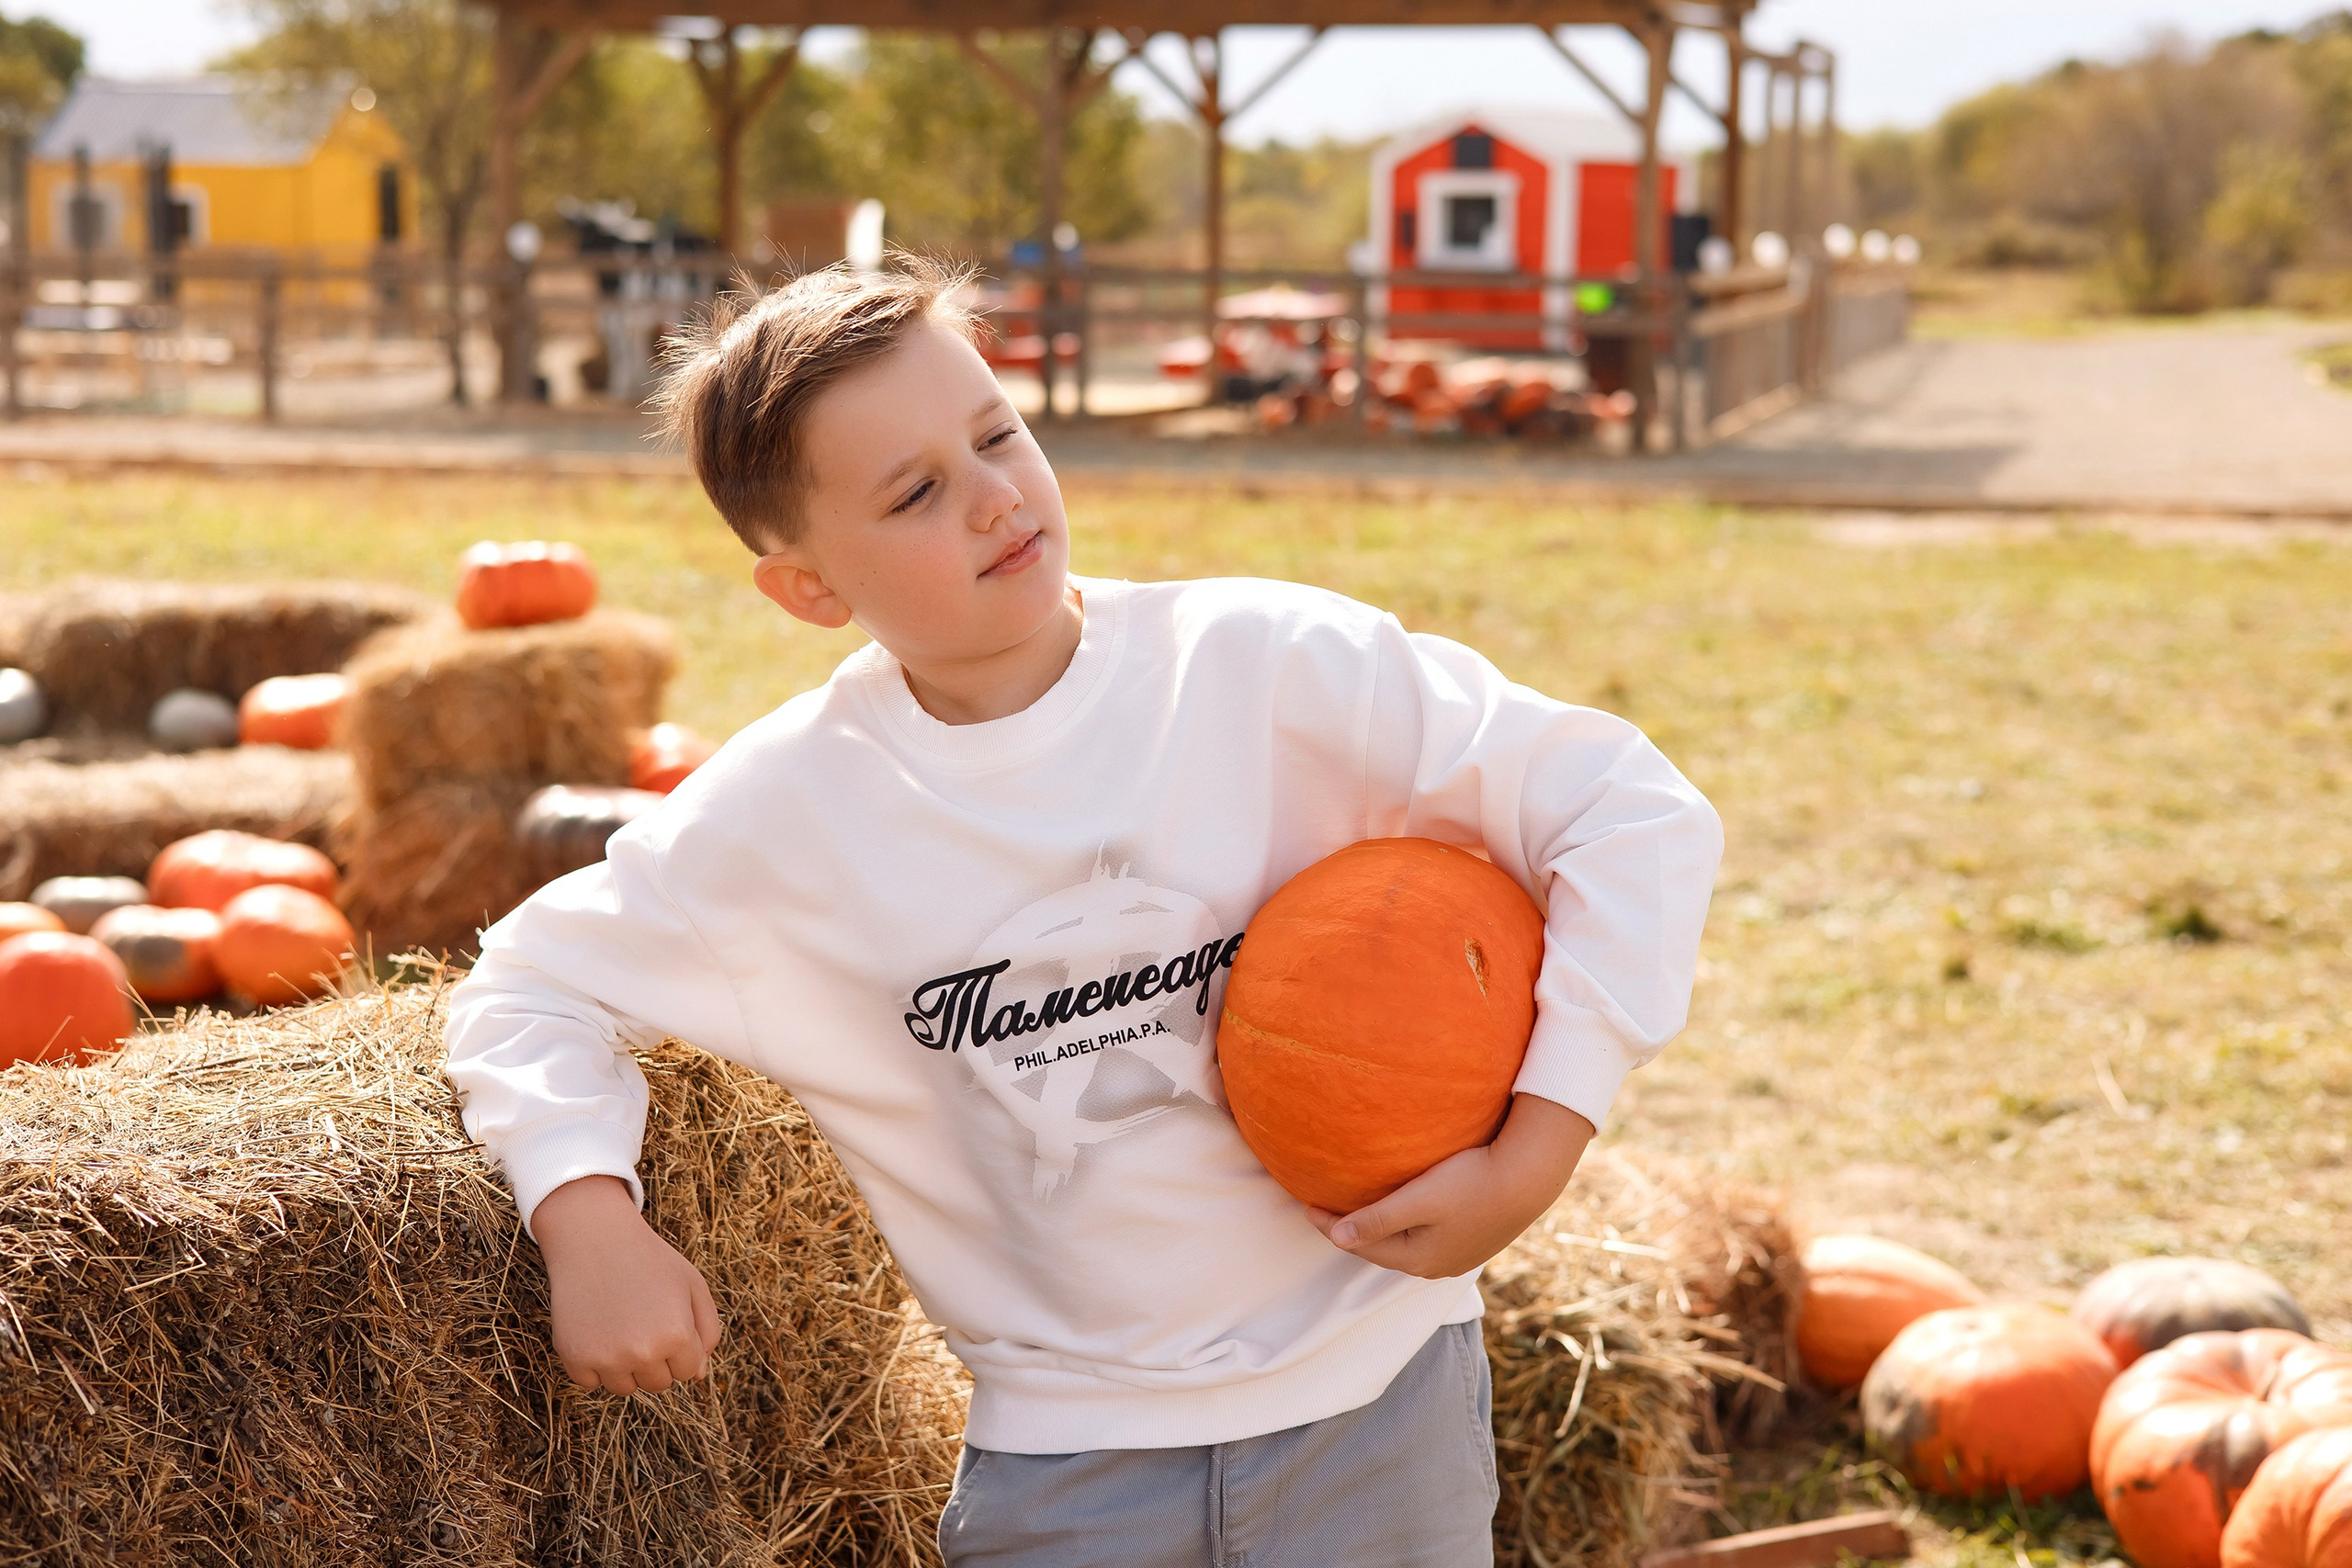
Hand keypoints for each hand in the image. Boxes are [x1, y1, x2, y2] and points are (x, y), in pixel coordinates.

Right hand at [532, 1175, 722, 1395]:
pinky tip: (596, 1329)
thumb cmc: (649, 1261)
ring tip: (619, 1323)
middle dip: (655, 1358)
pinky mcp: (574, 1358)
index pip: (687, 1370)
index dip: (679, 1345)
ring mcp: (606, 1358)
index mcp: (677, 1335)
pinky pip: (591, 1382)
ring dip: (625, 1365)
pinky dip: (593, 1364)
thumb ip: (707, 1331)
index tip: (666, 1317)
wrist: (595, 1239)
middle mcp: (643, 1352)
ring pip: (625, 1387)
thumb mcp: (692, 1285)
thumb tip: (697, 1374)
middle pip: (658, 1383)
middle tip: (642, 1319)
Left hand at [1306, 1095, 1595, 1278]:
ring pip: (1403, 1243)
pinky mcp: (1471, 1238)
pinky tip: (1401, 1208)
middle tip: (1323, 1206)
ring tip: (1355, 1208)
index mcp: (1417, 1259)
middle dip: (1350, 1229)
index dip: (1329, 1225)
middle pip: (1379, 1247)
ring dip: (1377, 1227)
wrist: (1529, 1177)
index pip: (1359, 1244)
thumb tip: (1336, 1236)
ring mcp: (1455, 1255)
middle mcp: (1435, 1265)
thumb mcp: (1418, 1200)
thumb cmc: (1471, 1182)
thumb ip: (1377, 1219)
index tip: (1304, 1203)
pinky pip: (1424, 1235)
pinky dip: (1403, 1224)